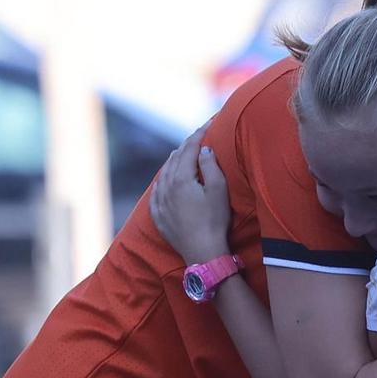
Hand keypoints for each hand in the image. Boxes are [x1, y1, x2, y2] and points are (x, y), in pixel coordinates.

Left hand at [149, 125, 230, 261]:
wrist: (202, 253)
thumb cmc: (214, 222)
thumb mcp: (219, 191)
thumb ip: (211, 166)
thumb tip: (204, 150)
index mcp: (181, 178)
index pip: (190, 148)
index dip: (200, 134)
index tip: (210, 124)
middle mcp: (166, 186)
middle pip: (175, 158)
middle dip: (187, 145)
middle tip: (200, 136)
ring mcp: (159, 201)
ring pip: (164, 172)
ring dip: (175, 160)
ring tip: (185, 153)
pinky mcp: (158, 214)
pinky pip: (157, 190)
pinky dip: (165, 179)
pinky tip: (168, 179)